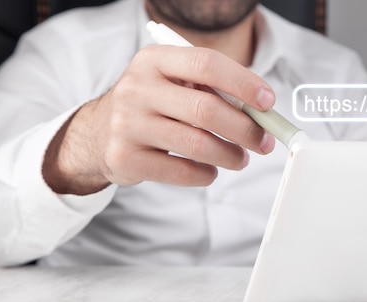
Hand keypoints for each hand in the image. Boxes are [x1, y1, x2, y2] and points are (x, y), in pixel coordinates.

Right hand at [43, 45, 275, 193]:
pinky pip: (181, 171)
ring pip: (197, 144)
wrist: (98, 134)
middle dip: (245, 129)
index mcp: (154, 60)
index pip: (206, 64)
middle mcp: (137, 88)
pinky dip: (206, 175)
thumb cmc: (151, 105)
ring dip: (230, 155)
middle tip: (264, 142)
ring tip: (240, 158)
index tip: (268, 103)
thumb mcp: (172, 83)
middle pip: (206, 109)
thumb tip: (261, 113)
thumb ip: (211, 90)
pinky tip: (211, 171)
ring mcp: (127, 124)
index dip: (243, 84)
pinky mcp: (126, 158)